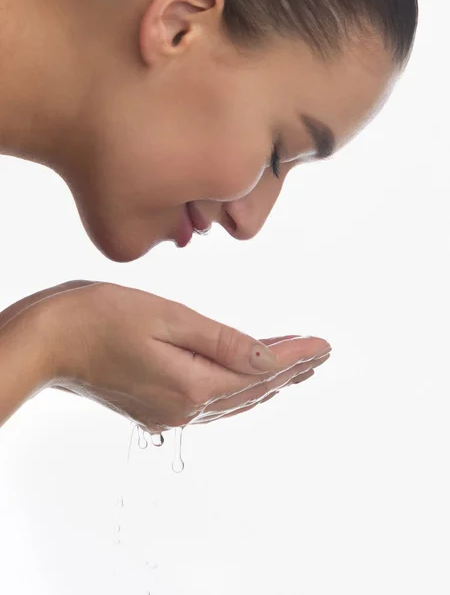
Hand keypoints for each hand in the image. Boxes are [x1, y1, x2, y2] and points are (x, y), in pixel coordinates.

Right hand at [31, 282, 331, 431]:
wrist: (50, 342)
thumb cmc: (102, 317)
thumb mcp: (168, 318)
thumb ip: (221, 341)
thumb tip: (266, 357)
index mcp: (192, 384)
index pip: (259, 369)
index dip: (295, 355)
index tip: (324, 344)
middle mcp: (185, 407)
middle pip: (252, 389)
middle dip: (289, 370)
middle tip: (320, 355)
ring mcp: (170, 412)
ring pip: (234, 398)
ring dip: (267, 382)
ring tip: (297, 368)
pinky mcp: (157, 408)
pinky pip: (212, 401)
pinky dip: (238, 387)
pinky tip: (248, 379)